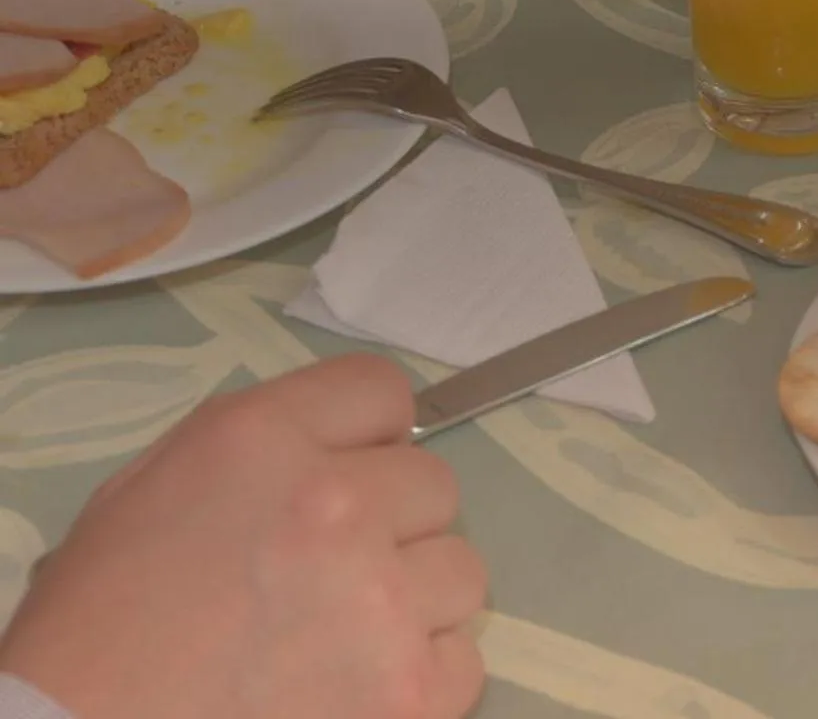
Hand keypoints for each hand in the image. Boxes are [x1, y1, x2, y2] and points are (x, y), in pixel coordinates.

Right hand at [0, 355, 487, 718]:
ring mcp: (382, 599)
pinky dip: (421, 677)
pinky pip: (464, 659)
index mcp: (260, 441)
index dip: (370, 434)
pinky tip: (354, 688)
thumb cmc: (93, 636)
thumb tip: (336, 442)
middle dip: (391, 524)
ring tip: (340, 638)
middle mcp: (335, 503)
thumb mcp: (142, 498)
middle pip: (432, 483)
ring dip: (413, 601)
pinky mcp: (410, 689)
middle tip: (327, 575)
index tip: (353, 471)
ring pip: (460, 569)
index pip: (380, 390)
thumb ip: (252, 453)